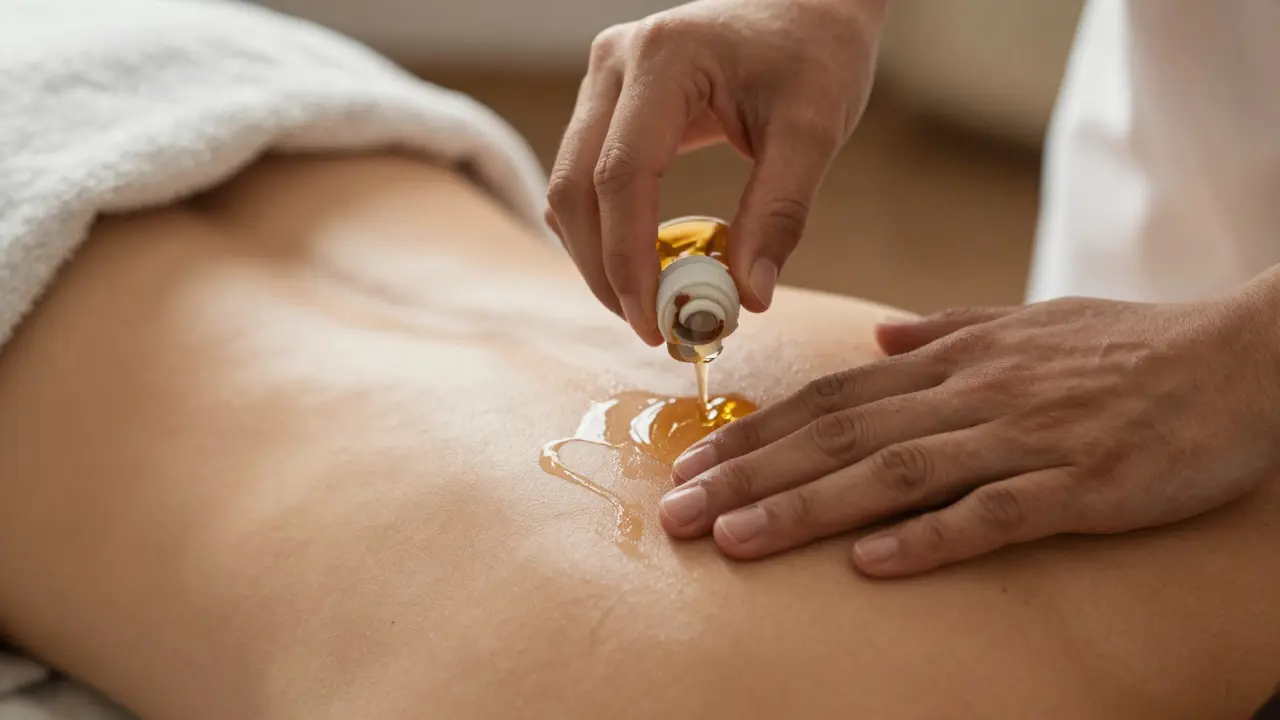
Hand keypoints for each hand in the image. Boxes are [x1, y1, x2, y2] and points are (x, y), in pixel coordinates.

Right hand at [546, 0, 888, 343]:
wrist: (807, 1)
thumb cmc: (815, 54)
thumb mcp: (814, 130)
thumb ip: (780, 213)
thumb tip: (749, 298)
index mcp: (664, 59)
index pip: (623, 175)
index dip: (628, 259)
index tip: (655, 321)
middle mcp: (616, 62)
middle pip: (577, 187)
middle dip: (604, 269)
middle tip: (649, 327)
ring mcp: (603, 78)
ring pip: (569, 187)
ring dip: (598, 254)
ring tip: (649, 305)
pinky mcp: (607, 99)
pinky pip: (583, 177)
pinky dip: (603, 228)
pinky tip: (642, 264)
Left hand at [658, 278, 1279, 576]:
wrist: (1242, 357)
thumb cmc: (1131, 345)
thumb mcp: (1029, 320)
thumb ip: (947, 328)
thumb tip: (879, 331)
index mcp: (955, 359)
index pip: (833, 396)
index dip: (757, 432)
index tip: (693, 463)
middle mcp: (973, 393)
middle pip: (840, 435)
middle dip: (751, 474)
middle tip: (678, 511)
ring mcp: (1025, 438)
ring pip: (894, 473)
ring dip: (808, 507)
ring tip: (736, 540)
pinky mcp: (1081, 486)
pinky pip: (993, 514)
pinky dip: (929, 538)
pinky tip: (869, 564)